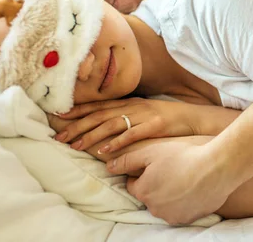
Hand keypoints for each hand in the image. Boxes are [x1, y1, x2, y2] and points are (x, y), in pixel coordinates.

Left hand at [53, 98, 197, 153]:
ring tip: (77, 146)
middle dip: (78, 125)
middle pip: (100, 114)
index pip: (99, 105)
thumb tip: (106, 127)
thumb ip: (127, 117)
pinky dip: (117, 142)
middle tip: (60, 137)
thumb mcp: (145, 113)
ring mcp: (145, 115)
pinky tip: (105, 150)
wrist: (195, 118)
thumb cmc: (169, 119)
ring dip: (93, 135)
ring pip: (112, 123)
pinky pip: (133, 133)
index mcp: (130, 102)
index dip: (78, 110)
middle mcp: (134, 106)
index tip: (58, 117)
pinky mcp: (156, 124)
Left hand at [108, 136, 237, 224]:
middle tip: (173, 169)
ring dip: (170, 194)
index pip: (134, 185)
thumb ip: (127, 160)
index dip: (144, 173)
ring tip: (185, 178)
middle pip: (150, 196)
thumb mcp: (152, 151)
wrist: (216, 168)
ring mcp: (172, 216)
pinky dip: (185, 201)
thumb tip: (108, 165)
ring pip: (166, 205)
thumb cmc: (183, 156)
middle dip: (157, 185)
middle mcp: (154, 208)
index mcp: (143, 191)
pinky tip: (194, 188)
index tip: (157, 165)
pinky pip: (182, 210)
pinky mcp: (189, 218)